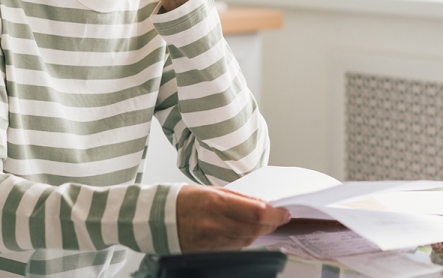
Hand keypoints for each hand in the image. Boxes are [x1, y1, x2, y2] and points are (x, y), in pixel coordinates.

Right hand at [176, 184, 290, 252]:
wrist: (158, 217)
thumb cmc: (185, 199)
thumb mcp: (213, 190)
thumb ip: (239, 198)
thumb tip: (262, 204)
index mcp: (217, 203)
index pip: (257, 213)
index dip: (275, 215)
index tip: (284, 213)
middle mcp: (215, 224)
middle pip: (255, 229)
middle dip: (271, 224)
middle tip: (279, 218)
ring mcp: (212, 241)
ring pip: (247, 241)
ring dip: (259, 232)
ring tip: (263, 223)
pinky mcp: (208, 252)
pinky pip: (234, 248)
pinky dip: (244, 240)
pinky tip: (245, 232)